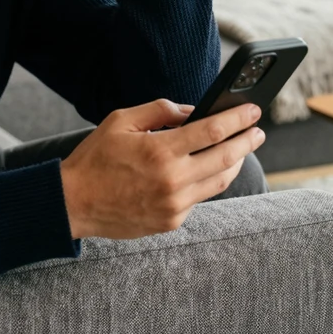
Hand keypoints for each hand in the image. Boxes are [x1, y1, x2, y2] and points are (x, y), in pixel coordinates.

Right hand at [58, 98, 265, 239]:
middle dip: (247, 141)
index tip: (253, 111)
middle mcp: (172, 180)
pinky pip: (200, 198)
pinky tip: (209, 170)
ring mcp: (174, 205)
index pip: (212, 131)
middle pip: (226, 158)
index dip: (237, 119)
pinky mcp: (171, 221)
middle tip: (258, 131)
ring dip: (235, 163)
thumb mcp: (121, 121)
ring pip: (219, 182)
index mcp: (160, 151)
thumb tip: (192, 111)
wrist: (74, 202)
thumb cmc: (96, 158)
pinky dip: (208, 181)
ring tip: (241, 149)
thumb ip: (159, 111)